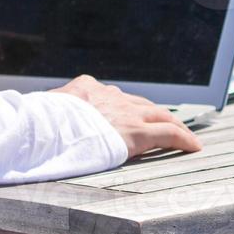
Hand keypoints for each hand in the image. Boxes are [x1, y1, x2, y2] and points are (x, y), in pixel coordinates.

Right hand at [49, 74, 202, 158]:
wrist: (48, 127)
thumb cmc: (39, 122)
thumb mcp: (43, 108)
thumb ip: (53, 110)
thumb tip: (39, 116)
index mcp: (87, 88)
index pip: (112, 96)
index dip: (125, 107)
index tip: (129, 113)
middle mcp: (110, 96)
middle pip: (140, 102)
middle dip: (154, 112)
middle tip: (164, 121)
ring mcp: (126, 112)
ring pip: (160, 114)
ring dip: (172, 123)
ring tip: (183, 133)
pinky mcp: (137, 131)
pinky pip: (169, 133)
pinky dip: (184, 138)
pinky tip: (194, 145)